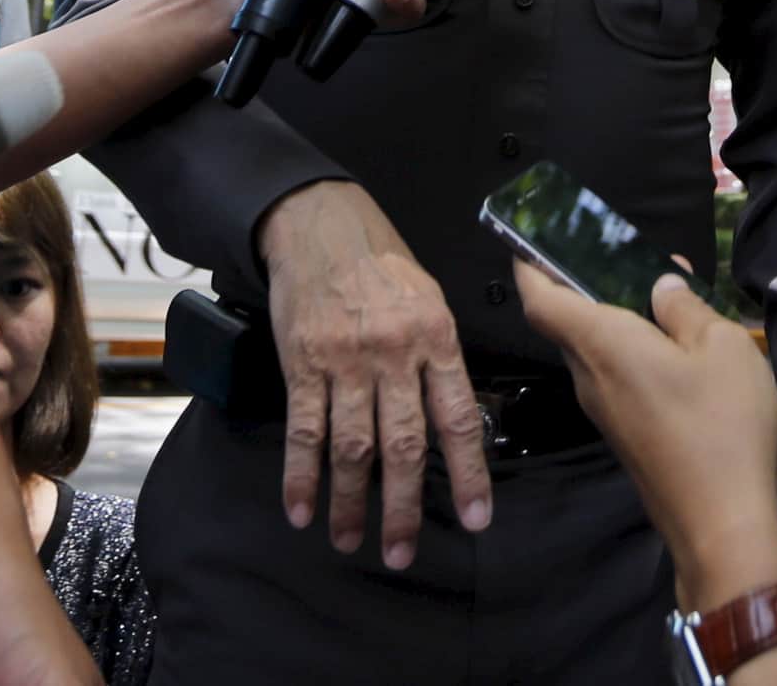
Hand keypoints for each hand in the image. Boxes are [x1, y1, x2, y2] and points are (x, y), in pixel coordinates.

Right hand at [255, 180, 491, 567]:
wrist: (321, 224)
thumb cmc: (381, 263)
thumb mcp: (429, 299)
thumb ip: (439, 358)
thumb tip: (451, 419)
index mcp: (436, 338)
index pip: (457, 419)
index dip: (467, 475)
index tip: (475, 520)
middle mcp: (394, 353)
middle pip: (404, 444)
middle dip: (403, 507)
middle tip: (401, 552)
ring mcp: (346, 360)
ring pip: (353, 446)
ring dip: (350, 502)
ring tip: (350, 540)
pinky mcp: (304, 362)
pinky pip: (305, 429)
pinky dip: (301, 475)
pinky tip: (302, 509)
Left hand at [516, 271, 776, 611]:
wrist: (721, 524)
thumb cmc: (720, 426)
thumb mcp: (721, 347)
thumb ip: (686, 308)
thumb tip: (661, 285)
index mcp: (603, 345)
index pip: (541, 299)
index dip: (529, 265)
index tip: (529, 239)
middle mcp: (591, 377)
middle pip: (568, 322)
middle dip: (587, 285)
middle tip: (625, 256)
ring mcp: (606, 412)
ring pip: (595, 352)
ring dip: (618, 320)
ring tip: (666, 297)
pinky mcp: (626, 436)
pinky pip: (615, 378)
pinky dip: (632, 353)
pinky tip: (675, 349)